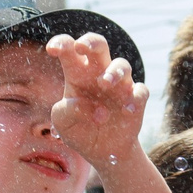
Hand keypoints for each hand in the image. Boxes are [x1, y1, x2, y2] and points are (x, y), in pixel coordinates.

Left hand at [46, 32, 145, 172]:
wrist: (102, 151)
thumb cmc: (79, 130)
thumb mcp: (63, 124)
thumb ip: (65, 112)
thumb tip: (81, 103)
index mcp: (77, 74)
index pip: (69, 50)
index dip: (61, 43)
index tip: (52, 50)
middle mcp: (99, 74)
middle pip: (99, 45)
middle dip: (91, 41)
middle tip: (82, 46)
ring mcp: (120, 85)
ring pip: (122, 64)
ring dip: (114, 71)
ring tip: (104, 82)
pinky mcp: (136, 99)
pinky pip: (141, 90)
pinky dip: (135, 97)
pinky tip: (127, 110)